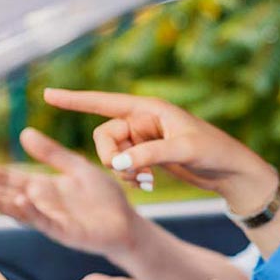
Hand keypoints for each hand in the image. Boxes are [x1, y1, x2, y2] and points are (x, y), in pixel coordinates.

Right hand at [0, 127, 146, 258]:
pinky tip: (19, 201)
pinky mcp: (66, 231)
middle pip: (5, 196)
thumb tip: (24, 132)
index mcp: (42, 188)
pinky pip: (45, 220)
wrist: (127, 222)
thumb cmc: (103, 197)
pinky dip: (31, 211)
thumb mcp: (76, 167)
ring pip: (19, 211)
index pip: (9, 178)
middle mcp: (42, 204)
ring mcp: (51, 219)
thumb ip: (52, 153)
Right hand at [43, 88, 277, 211]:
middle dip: (111, 157)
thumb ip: (148, 155)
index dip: (75, 100)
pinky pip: (124, 166)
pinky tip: (149, 184)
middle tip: (131, 175)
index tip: (48, 95)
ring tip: (147, 182)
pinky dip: (130, 176)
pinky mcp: (148, 156)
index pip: (105, 102)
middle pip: (105, 136)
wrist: (231, 172)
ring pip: (112, 154)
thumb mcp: (184, 151)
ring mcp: (144, 139)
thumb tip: (115, 164)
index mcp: (150, 109)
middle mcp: (143, 121)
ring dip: (122, 171)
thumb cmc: (215, 152)